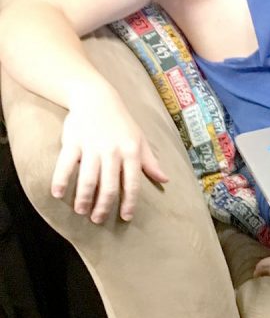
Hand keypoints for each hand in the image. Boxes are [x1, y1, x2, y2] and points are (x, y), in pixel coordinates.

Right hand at [51, 91, 168, 223]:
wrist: (97, 97)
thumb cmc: (122, 122)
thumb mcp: (140, 139)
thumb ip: (150, 161)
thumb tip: (165, 180)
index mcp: (131, 151)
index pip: (132, 183)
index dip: (130, 202)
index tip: (126, 217)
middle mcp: (113, 150)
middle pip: (108, 186)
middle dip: (103, 206)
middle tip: (98, 219)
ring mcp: (92, 146)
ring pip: (87, 179)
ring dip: (83, 198)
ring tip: (81, 211)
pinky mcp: (73, 141)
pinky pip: (65, 164)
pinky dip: (60, 180)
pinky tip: (57, 194)